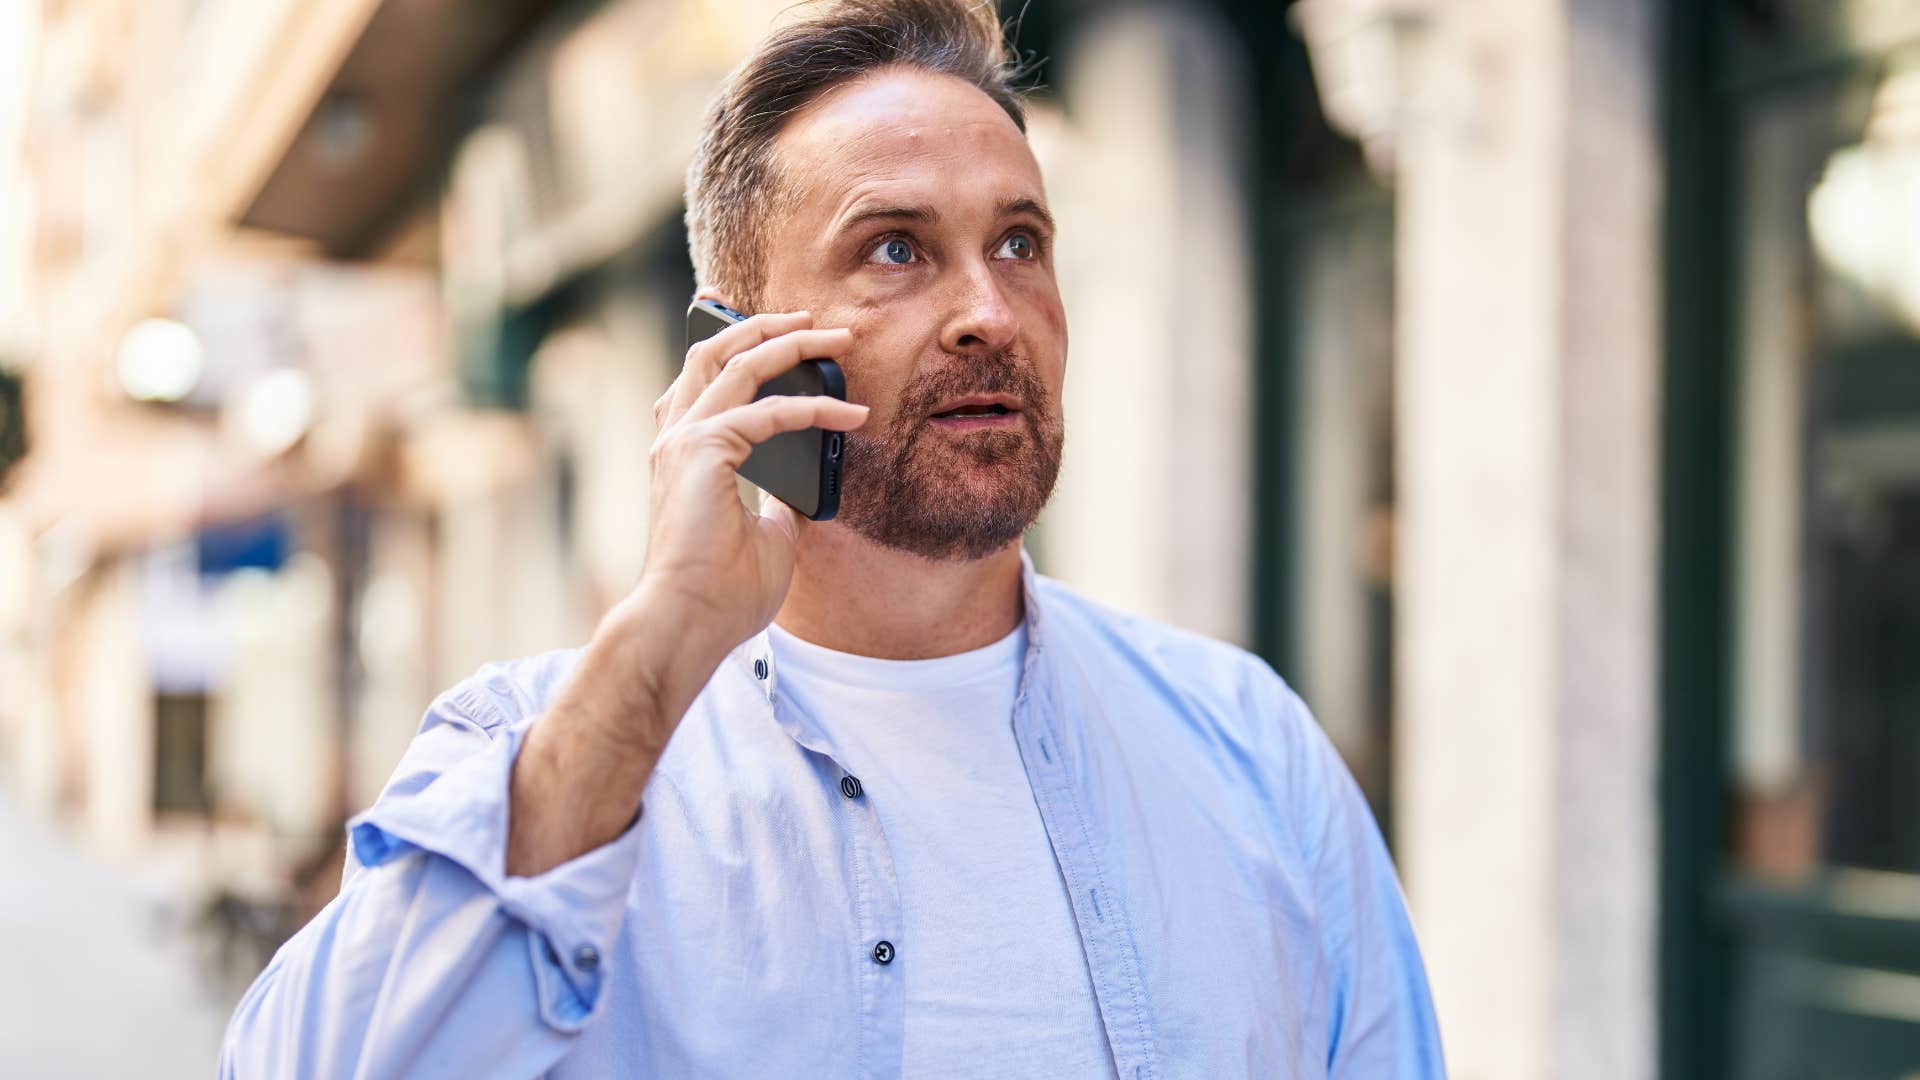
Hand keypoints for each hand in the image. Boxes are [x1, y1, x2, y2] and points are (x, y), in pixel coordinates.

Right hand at [509, 311, 865, 875]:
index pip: (709, 384)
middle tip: (810, 317)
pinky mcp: (702, 451)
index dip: (745, 354)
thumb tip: (804, 485)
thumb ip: (778, 499)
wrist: (689, 623)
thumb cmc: (723, 593)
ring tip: (833, 336)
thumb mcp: (768, 534)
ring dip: (787, 341)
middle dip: (762, 327)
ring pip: (734, 362)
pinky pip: (770, 412)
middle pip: (713, 356)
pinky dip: (814, 407)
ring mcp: (683, 441)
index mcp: (683, 454)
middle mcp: (676, 439)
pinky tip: (853, 412)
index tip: (784, 337)